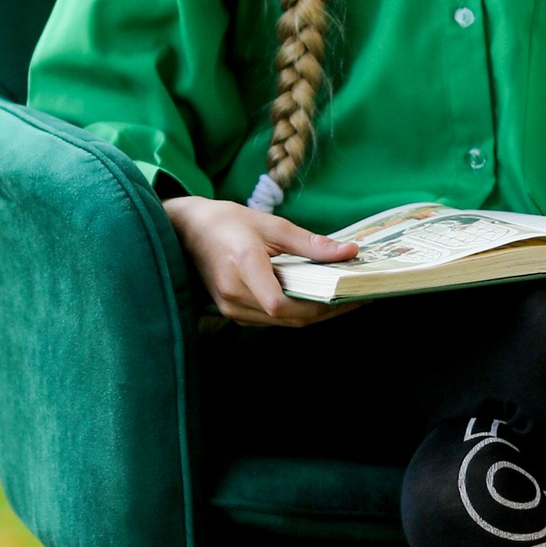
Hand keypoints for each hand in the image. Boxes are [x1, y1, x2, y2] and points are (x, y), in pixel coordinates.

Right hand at [163, 194, 363, 326]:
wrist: (187, 232)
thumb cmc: (228, 223)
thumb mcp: (271, 225)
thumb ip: (310, 243)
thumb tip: (350, 252)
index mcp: (243, 266)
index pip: (280, 304)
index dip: (318, 306)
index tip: (349, 295)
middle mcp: (234, 294)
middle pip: (289, 318)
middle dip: (327, 311)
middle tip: (358, 296)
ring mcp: (230, 308)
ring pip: (283, 323)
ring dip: (314, 314)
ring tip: (341, 297)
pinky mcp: (231, 313)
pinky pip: (271, 320)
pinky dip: (296, 313)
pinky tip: (313, 299)